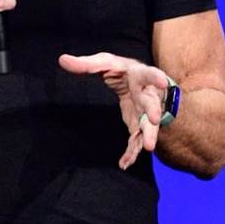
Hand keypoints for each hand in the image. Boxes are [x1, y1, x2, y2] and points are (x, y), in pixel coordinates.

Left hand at [58, 52, 169, 169]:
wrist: (135, 81)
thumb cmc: (120, 69)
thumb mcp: (103, 63)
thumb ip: (85, 64)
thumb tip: (62, 60)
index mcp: (140, 76)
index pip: (149, 74)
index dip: (156, 78)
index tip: (162, 81)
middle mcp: (148, 95)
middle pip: (153, 104)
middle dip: (154, 112)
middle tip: (155, 119)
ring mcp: (146, 113)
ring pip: (149, 126)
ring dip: (148, 136)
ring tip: (147, 148)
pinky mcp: (139, 125)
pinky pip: (137, 140)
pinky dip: (132, 152)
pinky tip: (124, 163)